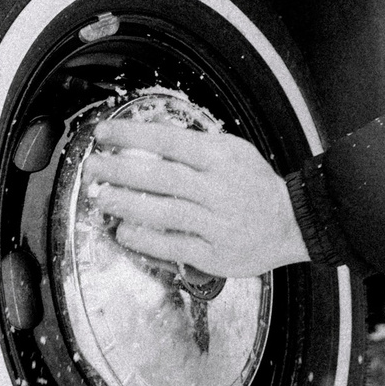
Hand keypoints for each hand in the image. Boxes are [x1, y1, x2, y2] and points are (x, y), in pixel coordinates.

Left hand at [82, 119, 308, 278]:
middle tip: (92, 166)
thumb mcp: (234, 151)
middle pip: (160, 177)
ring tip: (100, 197)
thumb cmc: (257, 185)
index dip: (132, 136)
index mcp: (221, 158)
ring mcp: (216, 223)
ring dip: (126, 204)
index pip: (168, 142)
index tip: (104, 133)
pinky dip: (145, 239)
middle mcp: (218, 189)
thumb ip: (196, 143)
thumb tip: (154, 132)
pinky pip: (173, 245)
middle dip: (119, 170)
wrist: (292, 223)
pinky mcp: (213, 253)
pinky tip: (124, 231)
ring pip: (164, 212)